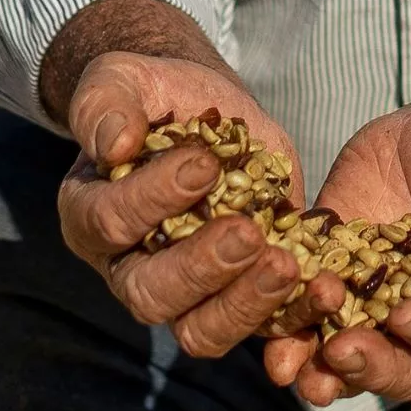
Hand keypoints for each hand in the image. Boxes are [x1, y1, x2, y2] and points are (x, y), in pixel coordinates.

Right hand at [57, 51, 344, 358]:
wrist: (204, 111)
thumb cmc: (154, 98)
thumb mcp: (121, 79)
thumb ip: (104, 104)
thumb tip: (113, 144)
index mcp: (90, 217)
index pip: (110, 222)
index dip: (155, 198)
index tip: (204, 164)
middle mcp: (128, 268)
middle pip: (151, 294)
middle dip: (202, 267)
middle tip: (249, 233)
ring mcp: (183, 295)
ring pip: (199, 330)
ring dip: (245, 304)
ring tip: (287, 265)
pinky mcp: (235, 298)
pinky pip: (258, 328)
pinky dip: (291, 315)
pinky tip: (320, 286)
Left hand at [270, 97, 410, 405]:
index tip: (405, 317)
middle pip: (403, 366)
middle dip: (370, 366)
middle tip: (340, 351)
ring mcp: (371, 302)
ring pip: (346, 356)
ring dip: (317, 367)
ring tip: (288, 367)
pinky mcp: (329, 274)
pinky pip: (304, 311)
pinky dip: (281, 326)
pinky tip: (259, 328)